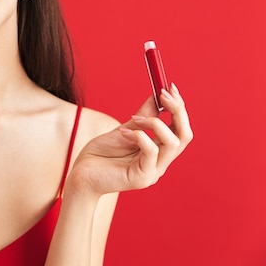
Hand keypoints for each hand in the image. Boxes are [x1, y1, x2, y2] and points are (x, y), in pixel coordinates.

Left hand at [69, 83, 192, 196]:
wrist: (80, 175)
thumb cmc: (99, 155)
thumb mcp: (123, 130)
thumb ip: (142, 118)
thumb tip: (156, 96)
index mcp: (158, 152)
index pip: (181, 129)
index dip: (179, 107)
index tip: (169, 86)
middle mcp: (160, 163)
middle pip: (185, 135)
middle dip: (178, 110)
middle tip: (163, 93)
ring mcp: (153, 172)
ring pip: (172, 142)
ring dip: (154, 123)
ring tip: (132, 119)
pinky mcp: (142, 178)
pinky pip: (152, 151)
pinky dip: (140, 135)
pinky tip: (123, 133)